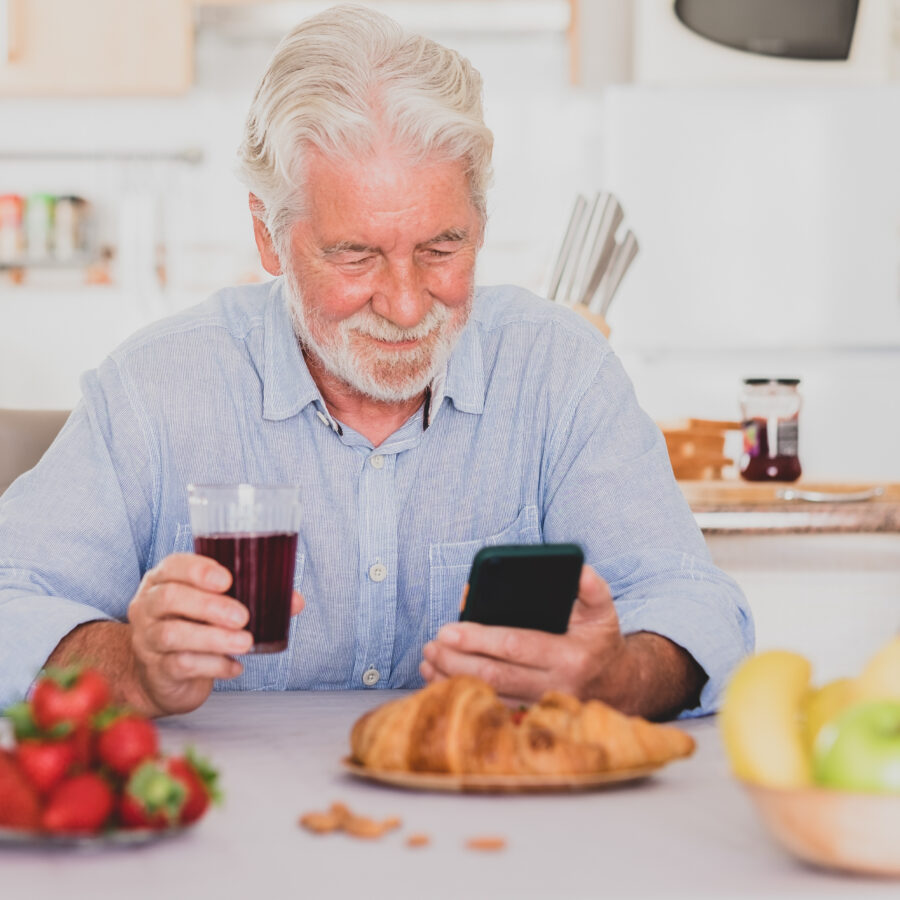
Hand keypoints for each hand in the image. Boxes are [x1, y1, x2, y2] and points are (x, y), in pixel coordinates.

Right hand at [128, 553, 303, 715]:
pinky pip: (180, 665)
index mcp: (163, 580)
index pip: (173, 566)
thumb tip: (296, 600)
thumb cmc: (194, 627)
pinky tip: (234, 667)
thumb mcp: (216, 606)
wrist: (161, 675)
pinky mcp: (156, 670)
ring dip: (214, 638)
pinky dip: (212, 665)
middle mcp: (148, 606)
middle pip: (169, 598)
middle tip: (243, 616)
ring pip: (173, 634)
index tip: (227, 580)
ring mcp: (147, 639)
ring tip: (245, 642)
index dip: (198, 570)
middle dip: (210, 606)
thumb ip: (253, 598)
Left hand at [420, 565, 626, 704]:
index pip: (517, 646)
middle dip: (456, 661)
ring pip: (490, 697)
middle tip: (431, 645)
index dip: (479, 638)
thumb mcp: (603, 610)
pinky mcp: (532, 719)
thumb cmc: (600, 640)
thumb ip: (592, 587)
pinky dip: (463, 695)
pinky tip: (441, 682)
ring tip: (428, 660)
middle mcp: (557, 686)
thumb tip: (577, 568)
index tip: (448, 630)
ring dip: (453, 680)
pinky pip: (491, 710)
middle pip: (496, 676)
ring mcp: (543, 707)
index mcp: (571, 656)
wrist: (619, 686)